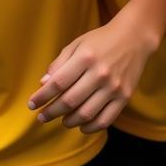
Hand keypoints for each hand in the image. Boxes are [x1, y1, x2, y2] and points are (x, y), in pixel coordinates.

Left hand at [27, 11, 156, 133]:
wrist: (134, 38)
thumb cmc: (101, 40)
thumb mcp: (77, 44)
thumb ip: (60, 63)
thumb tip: (43, 83)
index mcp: (85, 57)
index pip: (58, 83)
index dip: (42, 96)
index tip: (31, 104)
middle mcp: (100, 74)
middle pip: (70, 101)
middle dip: (51, 112)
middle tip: (41, 117)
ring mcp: (114, 87)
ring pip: (86, 114)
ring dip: (69, 121)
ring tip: (61, 120)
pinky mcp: (124, 97)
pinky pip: (105, 120)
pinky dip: (90, 127)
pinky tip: (80, 125)